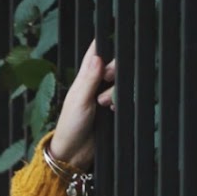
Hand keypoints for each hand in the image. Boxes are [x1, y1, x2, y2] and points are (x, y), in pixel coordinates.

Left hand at [48, 39, 115, 170]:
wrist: (75, 153)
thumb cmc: (70, 126)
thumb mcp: (80, 100)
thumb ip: (89, 79)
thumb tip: (97, 57)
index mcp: (84, 79)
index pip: (95, 55)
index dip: (103, 46)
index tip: (114, 42)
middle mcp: (95, 86)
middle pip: (114, 68)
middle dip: (114, 73)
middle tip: (108, 80)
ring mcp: (105, 98)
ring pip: (121, 84)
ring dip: (117, 91)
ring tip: (104, 103)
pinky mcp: (114, 111)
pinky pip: (126, 100)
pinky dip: (122, 102)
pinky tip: (114, 109)